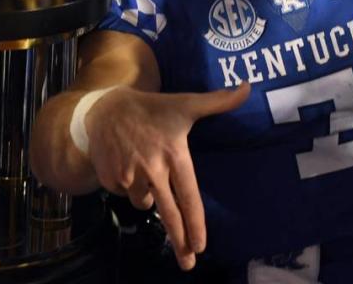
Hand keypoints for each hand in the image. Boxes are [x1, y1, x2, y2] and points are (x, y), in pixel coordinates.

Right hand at [85, 84, 250, 269]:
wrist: (105, 109)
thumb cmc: (153, 109)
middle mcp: (152, 169)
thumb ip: (219, 101)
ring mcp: (129, 176)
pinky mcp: (111, 180)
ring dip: (150, 197)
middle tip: (188, 263)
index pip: (188, 196)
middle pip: (169, 213)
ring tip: (147, 169)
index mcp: (173, 154)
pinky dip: (131, 188)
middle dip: (180, 241)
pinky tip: (129, 166)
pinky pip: (127, 195)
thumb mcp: (186, 103)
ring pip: (146, 203)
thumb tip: (248, 88)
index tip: (201, 246)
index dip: (195, 223)